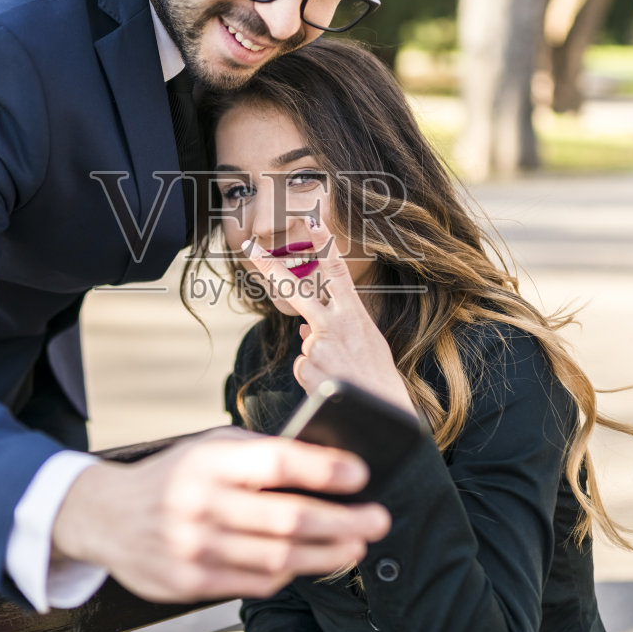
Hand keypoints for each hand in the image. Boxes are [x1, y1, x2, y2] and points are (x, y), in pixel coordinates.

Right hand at [51, 427, 391, 602]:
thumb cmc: (174, 476)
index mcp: (210, 461)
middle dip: (344, 522)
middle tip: (377, 520)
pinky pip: (255, 583)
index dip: (325, 470)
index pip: (278, 463)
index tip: (360, 475)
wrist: (106, 517)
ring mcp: (195, 547)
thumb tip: (326, 465)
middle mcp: (201, 504)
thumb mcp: (208, 447)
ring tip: (355, 546)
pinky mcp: (191, 583)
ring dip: (327, 555)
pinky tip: (306, 564)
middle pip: (289, 519)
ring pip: (279, 558)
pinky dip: (288, 575)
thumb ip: (259, 453)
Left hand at [245, 218, 414, 413]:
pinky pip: (303, 369)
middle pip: (296, 289)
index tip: (313, 220)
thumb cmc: (377, 376)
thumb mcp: (363, 345)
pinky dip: (314, 379)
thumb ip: (336, 330)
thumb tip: (304, 329)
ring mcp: (319, 345)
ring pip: (304, 345)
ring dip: (318, 361)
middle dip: (271, 267)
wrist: (382, 411)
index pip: (338, 272)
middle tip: (250, 247)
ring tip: (342, 375)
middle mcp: (335, 324)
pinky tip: (333, 385)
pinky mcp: (308, 367)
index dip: (325, 245)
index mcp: (354, 314)